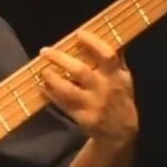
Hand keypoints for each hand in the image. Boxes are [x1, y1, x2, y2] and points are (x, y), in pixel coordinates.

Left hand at [38, 30, 138, 145]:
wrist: (119, 132)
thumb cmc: (120, 99)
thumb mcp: (124, 79)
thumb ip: (115, 60)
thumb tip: (106, 36)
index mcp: (117, 76)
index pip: (107, 55)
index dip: (93, 43)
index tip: (78, 34)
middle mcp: (104, 89)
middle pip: (80, 71)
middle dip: (60, 59)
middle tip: (45, 51)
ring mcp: (92, 105)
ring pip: (67, 90)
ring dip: (52, 78)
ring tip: (42, 70)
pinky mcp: (81, 118)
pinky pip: (62, 103)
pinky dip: (50, 94)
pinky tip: (42, 86)